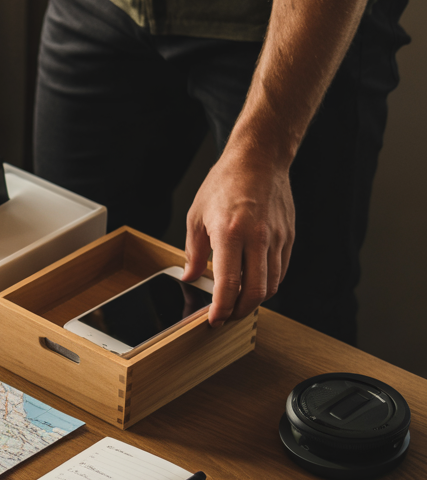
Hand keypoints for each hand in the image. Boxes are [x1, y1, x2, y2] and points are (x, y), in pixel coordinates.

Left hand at [182, 150, 294, 325]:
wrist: (258, 159)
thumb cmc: (224, 184)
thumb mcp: (196, 217)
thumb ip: (194, 252)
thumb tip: (190, 278)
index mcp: (231, 233)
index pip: (230, 283)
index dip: (222, 308)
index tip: (213, 319)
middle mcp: (258, 238)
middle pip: (257, 291)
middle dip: (240, 311)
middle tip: (225, 317)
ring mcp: (277, 238)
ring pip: (272, 284)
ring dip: (255, 300)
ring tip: (238, 304)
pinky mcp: (289, 237)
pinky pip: (281, 270)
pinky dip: (268, 284)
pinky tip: (253, 284)